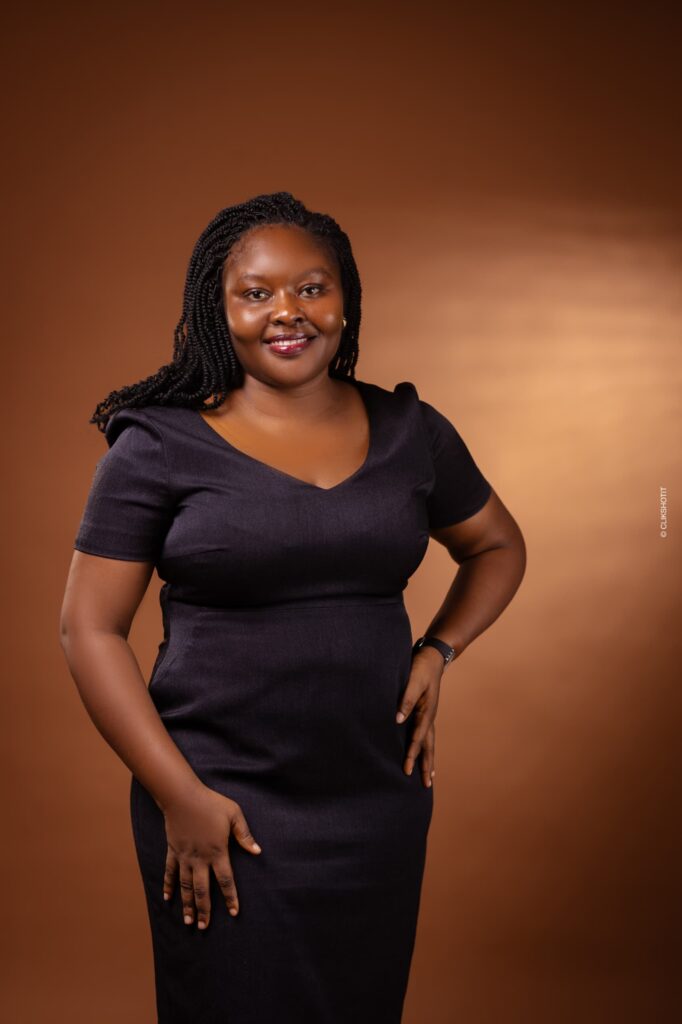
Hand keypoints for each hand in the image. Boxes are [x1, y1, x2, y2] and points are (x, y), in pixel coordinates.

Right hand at [162, 783, 261, 929]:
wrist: (182, 795)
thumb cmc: (211, 803)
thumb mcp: (234, 815)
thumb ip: (245, 835)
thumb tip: (257, 852)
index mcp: (217, 852)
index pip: (226, 880)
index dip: (231, 897)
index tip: (234, 913)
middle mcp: (200, 859)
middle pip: (202, 890)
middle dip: (205, 910)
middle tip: (205, 927)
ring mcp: (184, 856)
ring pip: (185, 886)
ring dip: (187, 904)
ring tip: (189, 921)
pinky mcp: (173, 851)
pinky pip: (170, 872)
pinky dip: (168, 886)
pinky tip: (167, 899)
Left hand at [396, 644, 443, 786]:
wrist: (431, 657)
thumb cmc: (420, 668)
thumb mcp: (412, 681)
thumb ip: (405, 700)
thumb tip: (397, 720)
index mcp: (427, 712)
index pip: (418, 738)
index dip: (412, 754)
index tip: (407, 769)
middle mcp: (429, 717)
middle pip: (428, 746)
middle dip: (426, 765)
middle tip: (427, 784)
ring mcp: (428, 716)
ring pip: (428, 743)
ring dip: (428, 759)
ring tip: (429, 777)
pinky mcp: (424, 713)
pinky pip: (424, 736)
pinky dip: (424, 748)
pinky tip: (422, 753)